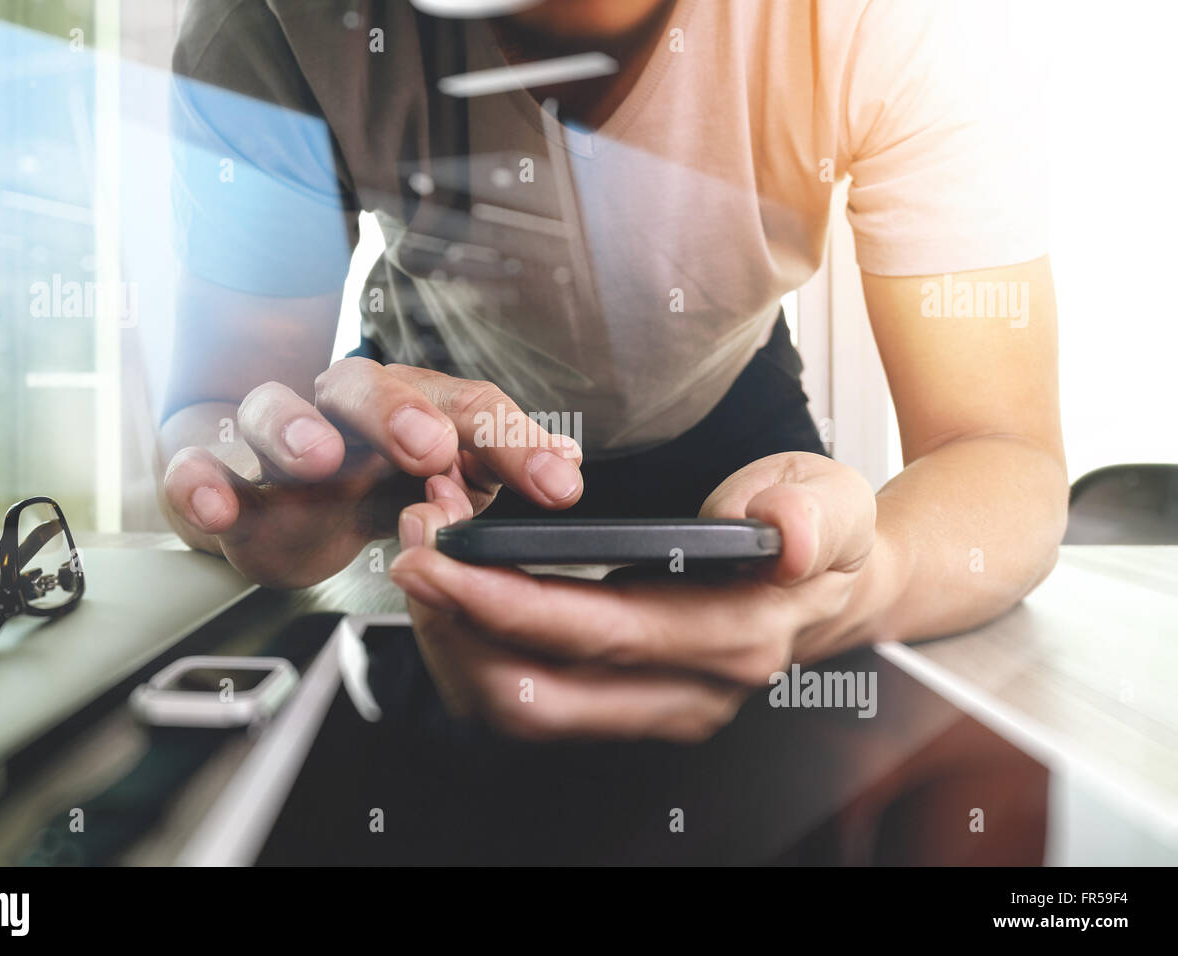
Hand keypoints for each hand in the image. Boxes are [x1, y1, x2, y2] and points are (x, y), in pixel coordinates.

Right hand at [161, 360, 582, 586]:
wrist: (262, 497)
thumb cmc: (361, 485)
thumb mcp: (434, 489)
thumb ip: (487, 477)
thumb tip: (566, 467)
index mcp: (410, 409)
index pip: (469, 410)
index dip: (513, 442)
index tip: (556, 482)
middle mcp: (341, 411)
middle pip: (369, 387)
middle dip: (402, 413)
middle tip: (432, 448)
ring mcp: (271, 438)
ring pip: (275, 410)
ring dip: (298, 431)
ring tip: (319, 460)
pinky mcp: (209, 467)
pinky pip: (194, 466)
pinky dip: (200, 481)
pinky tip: (217, 504)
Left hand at [389, 452, 878, 740]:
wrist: (835, 590)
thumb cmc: (822, 537)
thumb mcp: (832, 502)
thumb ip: (810, 514)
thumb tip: (782, 535)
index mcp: (732, 637)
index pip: (599, 633)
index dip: (506, 602)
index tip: (441, 557)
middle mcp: (688, 693)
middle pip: (538, 693)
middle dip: (456, 627)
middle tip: (409, 552)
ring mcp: (655, 710)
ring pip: (522, 708)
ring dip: (457, 644)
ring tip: (422, 565)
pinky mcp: (627, 708)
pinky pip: (531, 700)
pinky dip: (479, 652)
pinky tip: (454, 597)